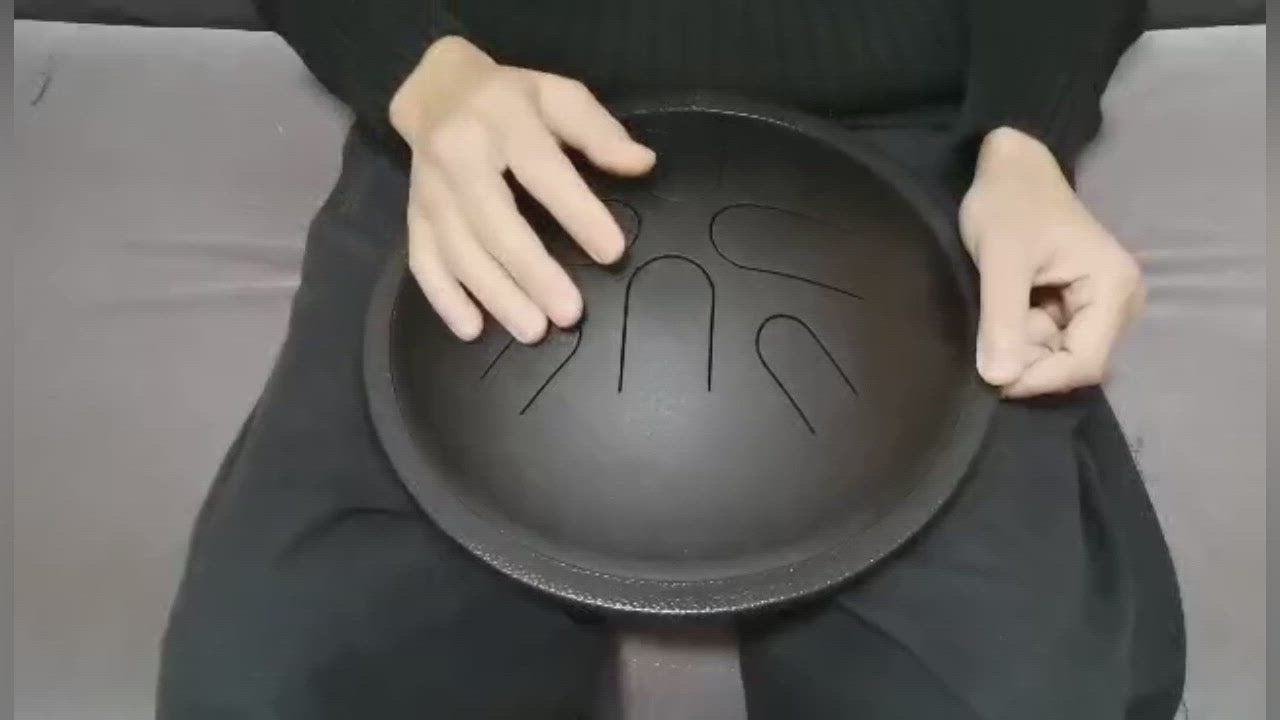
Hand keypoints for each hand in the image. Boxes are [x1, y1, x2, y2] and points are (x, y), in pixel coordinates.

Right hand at [389, 36, 655, 342]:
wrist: (435, 91)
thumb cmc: (511, 99)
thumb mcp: (559, 96)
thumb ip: (599, 132)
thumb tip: (643, 163)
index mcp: (502, 120)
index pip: (543, 172)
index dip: (578, 213)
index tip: (612, 252)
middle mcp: (458, 156)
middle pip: (494, 222)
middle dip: (531, 272)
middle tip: (569, 314)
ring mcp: (429, 190)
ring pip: (458, 250)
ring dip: (495, 295)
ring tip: (533, 330)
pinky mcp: (413, 215)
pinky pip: (422, 260)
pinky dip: (444, 298)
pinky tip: (471, 329)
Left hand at [959, 127, 1143, 398]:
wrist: (1011, 168)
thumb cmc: (1009, 203)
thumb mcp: (1001, 259)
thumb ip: (1002, 320)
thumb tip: (999, 379)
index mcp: (1113, 288)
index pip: (1084, 363)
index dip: (1037, 380)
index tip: (990, 378)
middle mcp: (1120, 303)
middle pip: (1074, 364)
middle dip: (1028, 366)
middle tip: (983, 351)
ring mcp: (1101, 306)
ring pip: (1059, 356)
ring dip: (1022, 352)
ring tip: (988, 328)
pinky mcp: (1079, 306)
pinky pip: (1052, 341)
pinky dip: (1022, 340)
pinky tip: (998, 323)